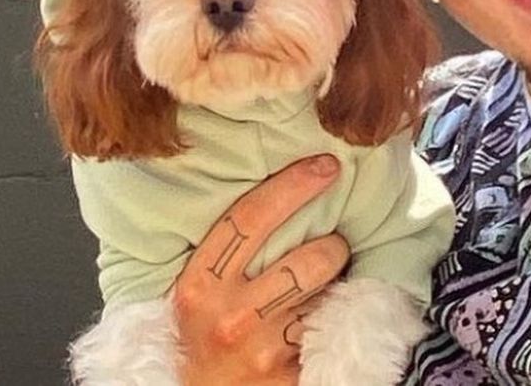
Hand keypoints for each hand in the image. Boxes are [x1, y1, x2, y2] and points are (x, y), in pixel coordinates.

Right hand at [173, 155, 349, 384]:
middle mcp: (230, 316)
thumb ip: (220, 249)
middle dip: (333, 245)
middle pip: (307, 260)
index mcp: (199, 285)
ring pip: (325, 295)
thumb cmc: (196, 337)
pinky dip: (336, 316)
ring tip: (331, 278)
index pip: (250, 219)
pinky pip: (329, 330)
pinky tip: (331, 313)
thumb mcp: (192, 291)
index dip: (293, 186)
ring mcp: (263, 350)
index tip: (325, 166)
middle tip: (332, 243)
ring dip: (338, 280)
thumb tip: (273, 190)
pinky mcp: (289, 376)